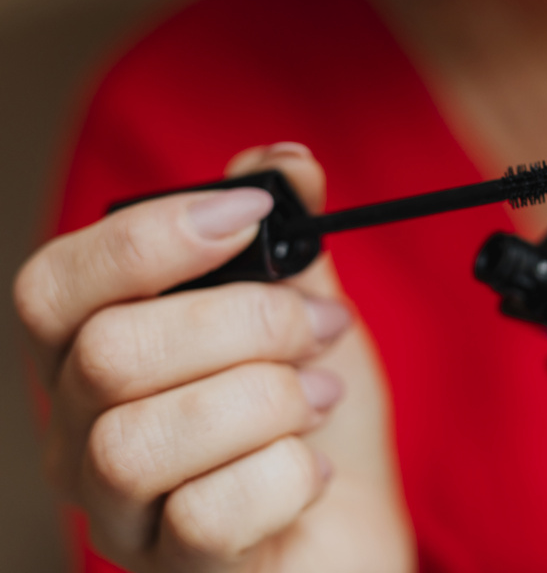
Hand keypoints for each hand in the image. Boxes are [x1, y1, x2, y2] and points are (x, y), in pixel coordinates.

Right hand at [14, 144, 412, 571]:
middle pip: (108, 354)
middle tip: (322, 326)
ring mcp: (119, 515)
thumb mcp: (304, 308)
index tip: (252, 215)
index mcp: (94, 355)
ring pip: (138, 441)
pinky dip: (284, 476)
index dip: (148, 238)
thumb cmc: (314, 416)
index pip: (53, 285)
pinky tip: (314, 466)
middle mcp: (79, 436)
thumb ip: (285, 238)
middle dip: (246, 322)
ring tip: (321, 395)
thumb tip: (285, 161)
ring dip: (266, 400)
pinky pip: (203, 520)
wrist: (351, 527)